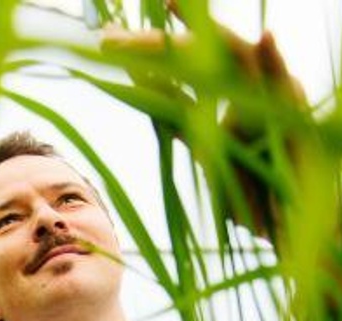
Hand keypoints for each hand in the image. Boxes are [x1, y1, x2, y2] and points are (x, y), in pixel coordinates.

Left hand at [100, 8, 306, 243]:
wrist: (285, 222)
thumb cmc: (249, 190)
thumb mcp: (207, 151)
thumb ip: (183, 121)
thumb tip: (150, 94)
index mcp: (221, 95)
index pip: (176, 67)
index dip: (143, 54)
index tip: (105, 44)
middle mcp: (242, 87)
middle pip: (194, 55)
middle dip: (152, 44)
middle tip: (108, 39)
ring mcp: (266, 98)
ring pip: (234, 56)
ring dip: (204, 33)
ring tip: (171, 3)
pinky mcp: (292, 119)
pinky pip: (286, 87)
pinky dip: (276, 62)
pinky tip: (268, 37)